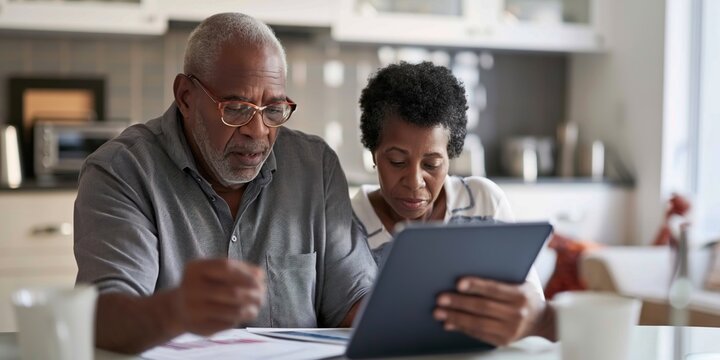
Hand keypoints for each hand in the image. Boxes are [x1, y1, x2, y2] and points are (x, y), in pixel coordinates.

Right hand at [173, 258, 265, 335]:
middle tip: (261, 296)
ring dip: (249, 309)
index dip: (246, 273)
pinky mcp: (198, 327)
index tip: (259, 279)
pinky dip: (238, 320)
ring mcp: (192, 310)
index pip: (226, 267)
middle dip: (252, 294)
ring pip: (233, 311)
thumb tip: (259, 274)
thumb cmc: (204, 285)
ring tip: (255, 306)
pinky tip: (241, 315)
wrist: (178, 309)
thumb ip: (237, 269)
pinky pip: (227, 324)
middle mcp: (190, 288)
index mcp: (195, 269)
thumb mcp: (214, 271)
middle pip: (232, 292)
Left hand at [433, 277, 548, 345]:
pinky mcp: (503, 341)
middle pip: (482, 307)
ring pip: (478, 324)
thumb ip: (504, 270)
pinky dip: (462, 328)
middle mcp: (517, 313)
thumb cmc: (527, 294)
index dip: (476, 286)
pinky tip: (449, 323)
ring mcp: (510, 330)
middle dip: (459, 303)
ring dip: (455, 317)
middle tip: (440, 299)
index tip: (458, 283)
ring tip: (439, 312)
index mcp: (521, 295)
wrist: (543, 320)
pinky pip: (479, 334)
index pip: (494, 289)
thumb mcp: (523, 279)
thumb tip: (475, 259)